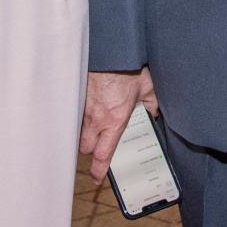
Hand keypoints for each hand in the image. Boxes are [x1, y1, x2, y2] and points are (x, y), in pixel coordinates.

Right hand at [81, 68, 157, 182]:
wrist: (110, 49)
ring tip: (89, 128)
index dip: (99, 169)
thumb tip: (154, 109)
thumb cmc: (128, 67)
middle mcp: (96, 118)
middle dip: (90, 150)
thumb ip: (151, 101)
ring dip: (82, 133)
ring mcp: (83, 107)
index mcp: (115, 120)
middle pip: (85, 147)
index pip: (104, 154)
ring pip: (77, 131)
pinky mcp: (75, 95)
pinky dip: (77, 115)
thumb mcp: (147, 86)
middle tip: (97, 146)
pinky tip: (84, 108)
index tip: (98, 177)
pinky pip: (73, 113)